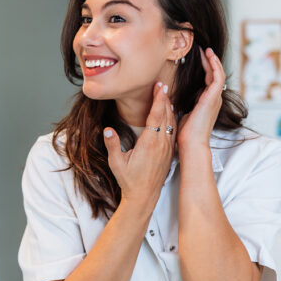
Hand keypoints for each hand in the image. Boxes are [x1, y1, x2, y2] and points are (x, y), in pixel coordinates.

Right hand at [103, 81, 175, 210]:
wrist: (144, 196)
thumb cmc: (129, 180)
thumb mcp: (116, 163)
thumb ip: (112, 145)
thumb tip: (107, 130)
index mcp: (149, 143)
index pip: (156, 115)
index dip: (158, 99)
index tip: (160, 86)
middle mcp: (161, 144)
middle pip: (165, 115)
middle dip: (164, 98)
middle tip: (162, 84)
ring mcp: (167, 149)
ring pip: (171, 122)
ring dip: (169, 108)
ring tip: (166, 95)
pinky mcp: (169, 153)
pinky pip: (172, 132)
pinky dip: (172, 120)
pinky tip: (170, 115)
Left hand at [177, 47, 224, 154]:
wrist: (191, 143)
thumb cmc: (186, 133)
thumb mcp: (183, 113)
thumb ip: (184, 103)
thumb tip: (173, 97)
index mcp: (207, 102)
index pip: (208, 81)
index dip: (205, 68)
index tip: (199, 58)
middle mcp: (213, 99)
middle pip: (214, 75)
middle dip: (209, 61)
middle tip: (203, 50)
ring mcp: (215, 98)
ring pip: (218, 74)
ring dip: (213, 60)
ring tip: (207, 50)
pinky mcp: (213, 97)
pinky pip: (218, 76)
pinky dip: (215, 65)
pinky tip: (209, 56)